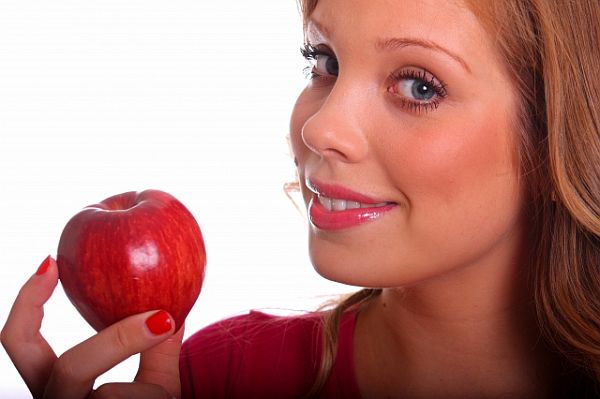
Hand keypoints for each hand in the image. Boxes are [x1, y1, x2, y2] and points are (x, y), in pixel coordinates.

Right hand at [1, 256, 182, 398]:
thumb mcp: (158, 386)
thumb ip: (158, 350)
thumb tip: (171, 305)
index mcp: (58, 389)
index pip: (19, 344)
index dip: (25, 303)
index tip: (51, 262)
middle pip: (63, 369)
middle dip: (117, 340)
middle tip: (161, 314)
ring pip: (112, 397)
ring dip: (153, 390)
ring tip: (172, 392)